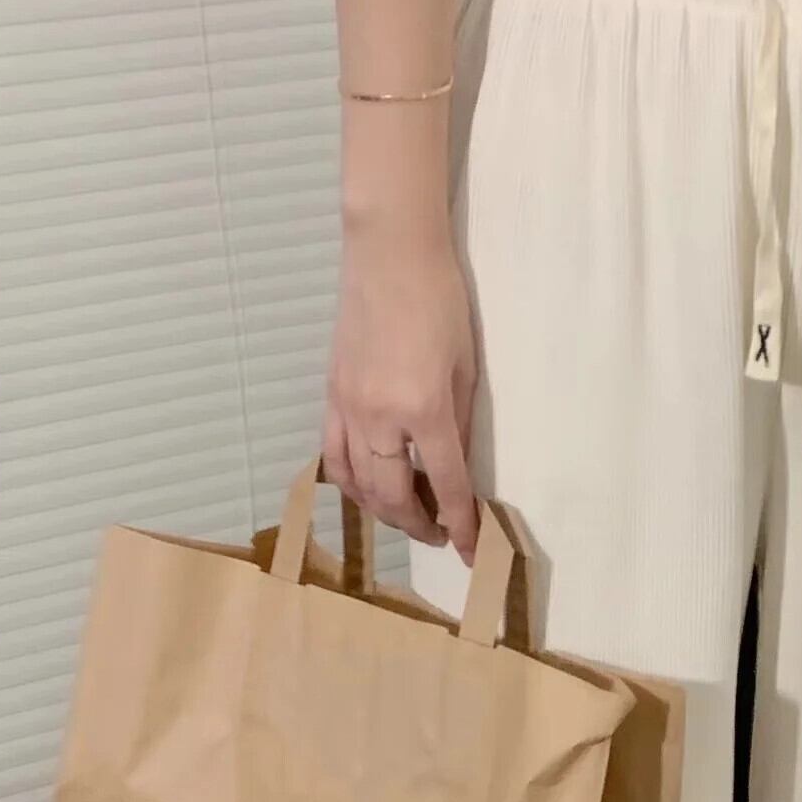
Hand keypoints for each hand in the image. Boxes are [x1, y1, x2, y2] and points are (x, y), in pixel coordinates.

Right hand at [323, 228, 479, 562]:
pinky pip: (333, 456)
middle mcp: (379, 417)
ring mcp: (348, 407)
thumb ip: (460, 425)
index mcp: (423, 410)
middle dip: (417, 525)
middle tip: (440, 534)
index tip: (471, 549)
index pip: (444, 484)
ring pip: (359, 484)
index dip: (460, 523)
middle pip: (393, 495)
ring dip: (383, 512)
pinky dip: (350, 484)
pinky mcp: (331, 394)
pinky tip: (366, 491)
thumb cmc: (440, 301)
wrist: (389, 252)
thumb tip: (456, 470)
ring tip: (407, 518)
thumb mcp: (466, 367)